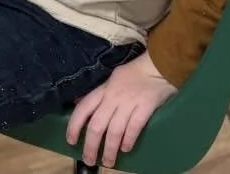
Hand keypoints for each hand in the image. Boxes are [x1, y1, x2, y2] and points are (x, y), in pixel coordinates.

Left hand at [66, 53, 176, 167]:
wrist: (158, 66)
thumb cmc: (133, 73)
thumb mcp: (110, 79)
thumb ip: (98, 94)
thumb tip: (79, 103)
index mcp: (103, 89)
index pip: (83, 108)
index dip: (74, 125)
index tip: (70, 140)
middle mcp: (113, 97)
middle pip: (97, 125)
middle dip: (91, 145)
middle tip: (89, 160)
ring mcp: (129, 103)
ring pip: (115, 130)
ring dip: (109, 149)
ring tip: (108, 162)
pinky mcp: (146, 107)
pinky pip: (135, 127)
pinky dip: (128, 139)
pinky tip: (125, 149)